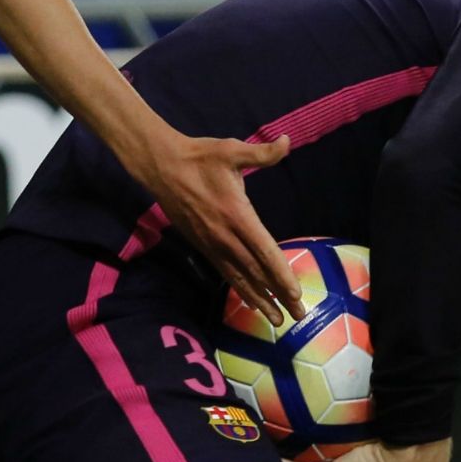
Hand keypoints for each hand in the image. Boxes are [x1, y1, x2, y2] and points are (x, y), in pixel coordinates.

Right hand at [120, 129, 305, 325]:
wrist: (162, 166)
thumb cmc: (200, 157)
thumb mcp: (232, 149)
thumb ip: (262, 153)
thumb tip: (287, 141)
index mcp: (237, 215)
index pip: (265, 251)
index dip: (281, 274)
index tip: (295, 294)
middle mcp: (226, 236)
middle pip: (257, 272)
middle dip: (278, 296)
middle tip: (298, 317)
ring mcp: (212, 244)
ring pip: (240, 278)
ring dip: (260, 300)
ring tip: (277, 320)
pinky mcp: (203, 246)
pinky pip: (226, 273)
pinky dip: (240, 289)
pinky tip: (251, 301)